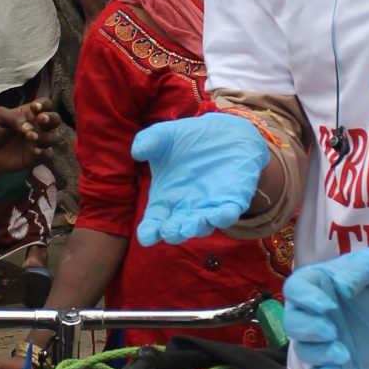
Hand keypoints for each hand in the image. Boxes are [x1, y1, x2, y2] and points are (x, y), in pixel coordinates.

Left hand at [0, 100, 56, 180]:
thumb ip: (14, 117)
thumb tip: (29, 127)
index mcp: (29, 114)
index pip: (45, 104)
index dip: (45, 104)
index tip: (36, 107)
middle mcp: (37, 127)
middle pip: (55, 119)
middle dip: (51, 118)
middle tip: (41, 120)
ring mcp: (37, 143)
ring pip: (54, 137)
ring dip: (45, 136)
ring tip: (30, 137)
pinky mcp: (36, 158)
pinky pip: (49, 155)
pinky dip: (44, 153)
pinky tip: (34, 151)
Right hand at [131, 114, 268, 245]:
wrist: (222, 131)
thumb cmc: (186, 139)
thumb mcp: (164, 136)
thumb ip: (149, 141)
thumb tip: (137, 152)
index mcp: (165, 200)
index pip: (154, 224)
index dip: (149, 233)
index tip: (146, 237)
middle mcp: (185, 209)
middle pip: (177, 230)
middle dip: (173, 233)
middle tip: (169, 230)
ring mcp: (208, 208)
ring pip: (202, 227)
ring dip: (197, 228)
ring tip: (191, 225)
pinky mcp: (231, 201)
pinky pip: (228, 214)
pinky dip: (223, 217)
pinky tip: (218, 215)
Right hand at [280, 251, 368, 368]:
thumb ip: (359, 268)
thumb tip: (340, 286)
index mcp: (321, 283)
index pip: (296, 288)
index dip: (304, 298)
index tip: (328, 305)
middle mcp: (317, 311)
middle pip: (293, 322)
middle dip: (307, 329)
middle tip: (332, 331)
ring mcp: (327, 337)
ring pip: (303, 349)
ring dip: (317, 353)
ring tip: (343, 353)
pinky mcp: (339, 360)